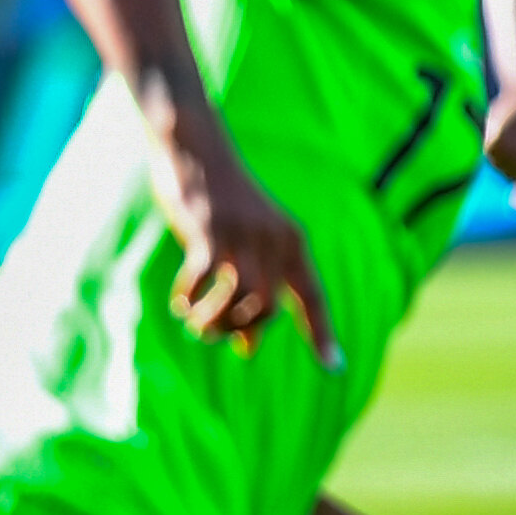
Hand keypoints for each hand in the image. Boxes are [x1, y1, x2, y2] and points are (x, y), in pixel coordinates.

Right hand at [156, 123, 335, 364]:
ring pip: (242, 299)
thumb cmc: (220, 202)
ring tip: (195, 323)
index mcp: (292, 242)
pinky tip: (180, 302)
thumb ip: (252, 290)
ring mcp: (245, 234)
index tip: (335, 367)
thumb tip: (248, 348)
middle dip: (240, 330)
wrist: (197, 147)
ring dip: (216, 322)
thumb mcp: (244, 246)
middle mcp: (276, 239)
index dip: (323, 333)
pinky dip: (191, 299)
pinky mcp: (211, 229)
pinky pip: (205, 280)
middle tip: (213, 332)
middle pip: (269, 308)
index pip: (314, 296)